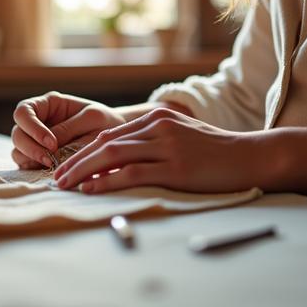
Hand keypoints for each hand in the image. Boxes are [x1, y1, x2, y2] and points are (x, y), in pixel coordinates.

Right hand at [11, 92, 125, 168]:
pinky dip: (33, 169)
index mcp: (48, 105)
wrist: (114, 136)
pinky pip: (26, 164)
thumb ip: (69, 129)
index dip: (32, 128)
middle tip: (49, 159)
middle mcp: (38, 122)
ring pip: (18, 151)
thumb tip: (49, 146)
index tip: (52, 143)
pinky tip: (49, 171)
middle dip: (30, 147)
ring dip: (30, 159)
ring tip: (51, 166)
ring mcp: (36, 141)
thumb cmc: (104, 121)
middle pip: (17, 133)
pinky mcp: (39, 158)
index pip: (24, 112)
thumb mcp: (91, 119)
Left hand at [54, 108, 271, 193]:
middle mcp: (158, 127)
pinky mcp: (175, 167)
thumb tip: (120, 160)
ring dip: (83, 170)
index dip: (83, 150)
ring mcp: (167, 145)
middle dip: (75, 160)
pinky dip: (107, 180)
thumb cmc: (217, 152)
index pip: (110, 134)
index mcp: (157, 118)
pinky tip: (91, 188)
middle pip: (104, 142)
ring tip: (65, 185)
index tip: (66, 166)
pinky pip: (132, 173)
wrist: (251, 156)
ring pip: (112, 155)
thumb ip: (153, 142)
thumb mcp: (182, 137)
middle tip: (56, 177)